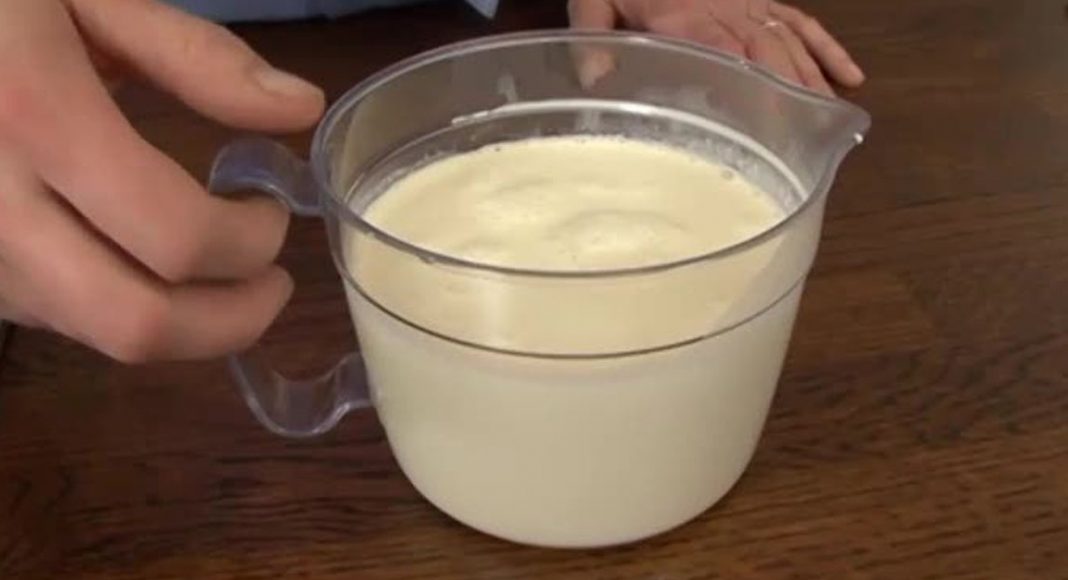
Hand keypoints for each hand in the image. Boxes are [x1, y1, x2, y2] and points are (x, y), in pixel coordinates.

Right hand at [0, 0, 324, 361]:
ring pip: (100, 336)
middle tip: (272, 282)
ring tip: (221, 271)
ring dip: (185, 324)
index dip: (251, 242)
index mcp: (34, 115)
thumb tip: (304, 107)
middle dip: (232, 319)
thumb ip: (198, 56)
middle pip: (138, 323)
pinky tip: (144, 262)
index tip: (274, 209)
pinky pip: (64, 322)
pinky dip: (128, 310)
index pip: (176, 235)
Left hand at [569, 0, 864, 94]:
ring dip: (810, 78)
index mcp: (682, 17)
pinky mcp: (758, 0)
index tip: (765, 122)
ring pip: (787, 40)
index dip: (746, 84)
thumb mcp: (591, 1)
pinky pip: (799, 21)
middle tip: (802, 135)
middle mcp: (723, 10)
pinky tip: (848, 77)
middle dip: (786, 93)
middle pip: (763, 52)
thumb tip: (595, 80)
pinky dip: (826, 48)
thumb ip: (590, 36)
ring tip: (827, 117)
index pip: (720, 51)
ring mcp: (747, 3)